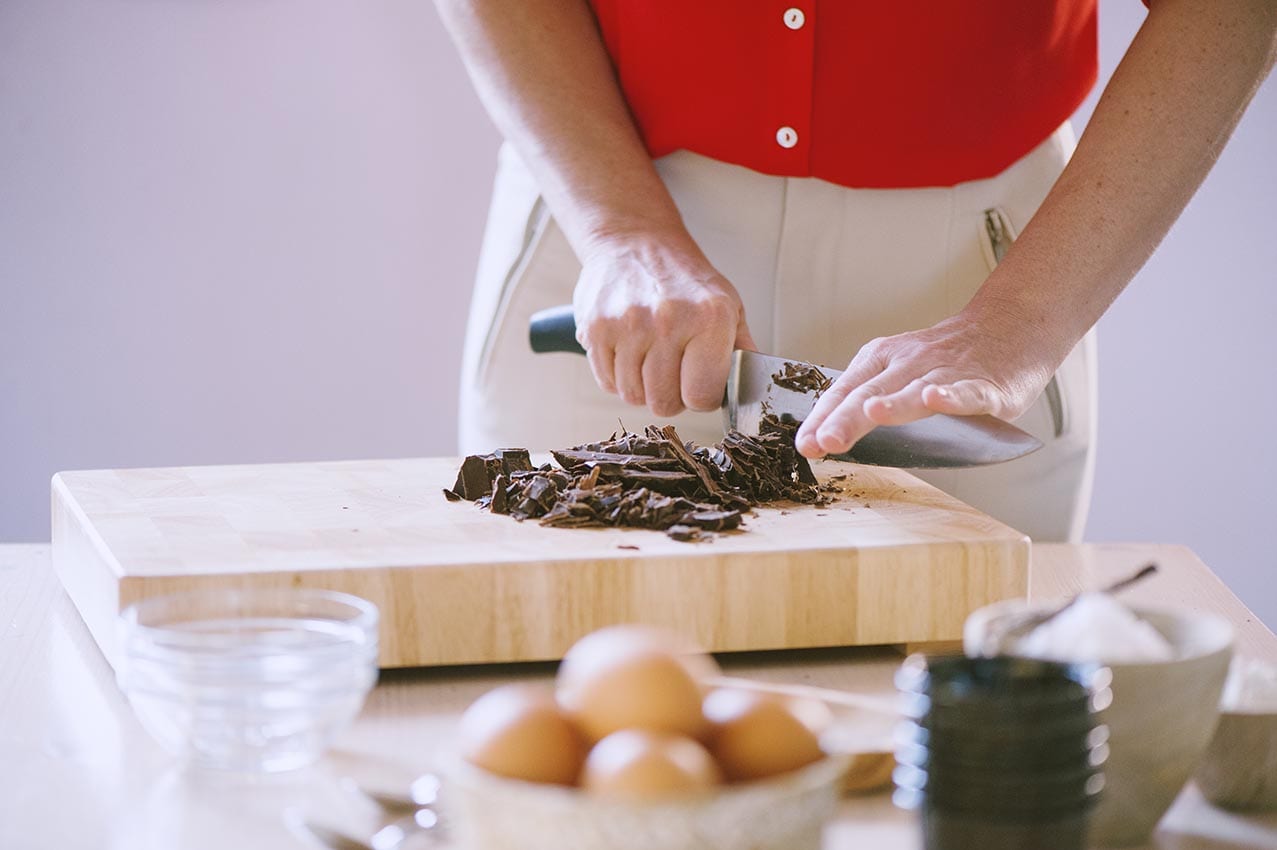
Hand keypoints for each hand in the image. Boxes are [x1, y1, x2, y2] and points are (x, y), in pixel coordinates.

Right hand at [573, 231, 755, 416]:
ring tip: (649, 356)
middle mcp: (668, 320)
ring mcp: (628, 325)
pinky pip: (608, 382)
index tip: (698, 382)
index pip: (701, 397)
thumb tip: (752, 390)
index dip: (700, 397)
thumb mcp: (729, 306)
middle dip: (670, 395)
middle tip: (672, 370)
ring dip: (642, 386)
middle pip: (664, 403)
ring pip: (633, 396)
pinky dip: (618, 376)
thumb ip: (742, 351)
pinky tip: (629, 351)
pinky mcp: (596, 329)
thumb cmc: (685, 279)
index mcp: (710, 318)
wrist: (635, 241)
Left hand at [794, 302, 1063, 457]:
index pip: (843, 392)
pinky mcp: (983, 384)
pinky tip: (937, 400)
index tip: (805, 445)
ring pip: (914, 391)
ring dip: (894, 404)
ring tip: (872, 414)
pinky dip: (952, 396)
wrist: (1006, 329)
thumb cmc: (943, 361)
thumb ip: (864, 403)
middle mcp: (908, 364)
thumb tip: (821, 436)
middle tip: (825, 441)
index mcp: (880, 361)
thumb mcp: (895, 374)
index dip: (822, 419)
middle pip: (871, 393)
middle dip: (845, 419)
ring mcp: (945, 372)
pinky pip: (965, 391)